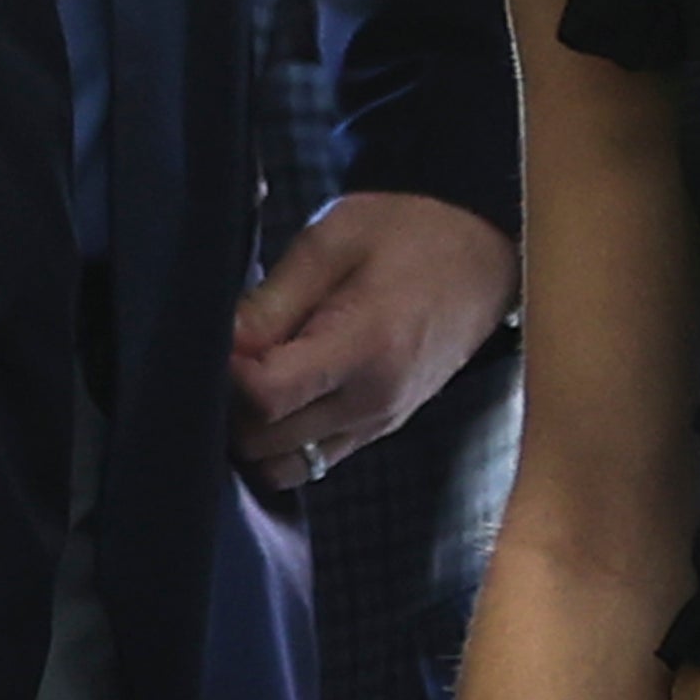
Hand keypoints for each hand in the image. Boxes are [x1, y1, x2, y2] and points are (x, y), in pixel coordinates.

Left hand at [232, 194, 516, 491]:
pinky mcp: (381, 429)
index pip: (267, 398)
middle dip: (231, 405)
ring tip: (252, 376)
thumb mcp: (331, 242)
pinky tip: (275, 397)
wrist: (480, 252)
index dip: (227, 374)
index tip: (219, 340)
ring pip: (284, 466)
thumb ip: (273, 300)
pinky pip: (312, 462)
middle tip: (230, 355)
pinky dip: (281, 443)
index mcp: (365, 350)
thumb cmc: (407, 234)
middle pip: (266, 441)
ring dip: (253, 431)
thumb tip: (220, 345)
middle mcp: (373, 402)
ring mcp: (379, 424)